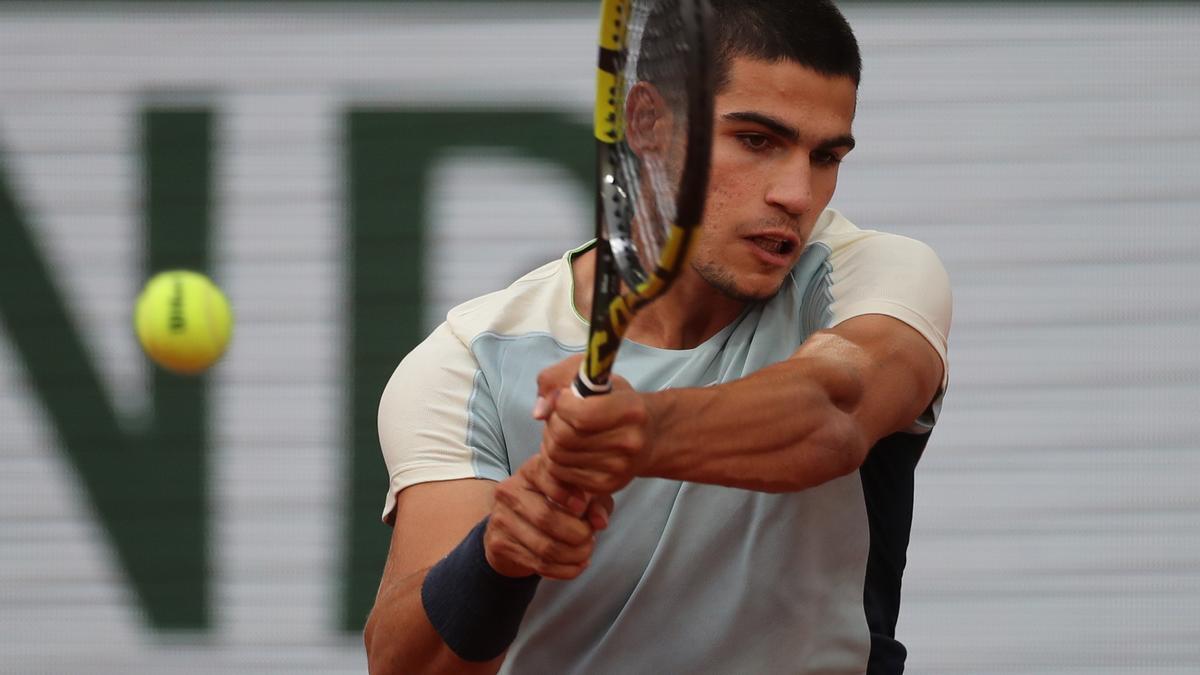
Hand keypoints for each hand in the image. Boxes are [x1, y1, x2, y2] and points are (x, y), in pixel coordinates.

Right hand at [484, 453, 613, 580]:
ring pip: (544, 546)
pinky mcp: (499, 543)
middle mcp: (511, 490)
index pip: (548, 477)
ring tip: (585, 553)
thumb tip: (599, 522)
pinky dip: (564, 570)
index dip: (568, 494)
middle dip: (577, 534)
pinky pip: (538, 564)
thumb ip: (595, 503)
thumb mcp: (580, 495)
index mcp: (532, 470)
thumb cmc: (555, 503)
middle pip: (546, 517)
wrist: (514, 525)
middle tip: (590, 538)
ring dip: (573, 555)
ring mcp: (501, 517)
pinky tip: (576, 565)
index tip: (582, 508)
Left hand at [534, 356, 652, 494]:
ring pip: (557, 455)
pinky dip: (554, 458)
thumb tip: (539, 411)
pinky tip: (565, 447)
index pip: (581, 414)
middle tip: (559, 415)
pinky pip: (560, 472)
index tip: (565, 397)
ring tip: (562, 429)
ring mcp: (618, 468)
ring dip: (550, 439)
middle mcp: (629, 442)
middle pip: (564, 437)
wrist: (649, 436)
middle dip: (552, 422)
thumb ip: (559, 379)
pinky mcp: (606, 485)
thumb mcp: (596, 376)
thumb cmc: (618, 401)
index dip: (561, 404)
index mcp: (631, 410)